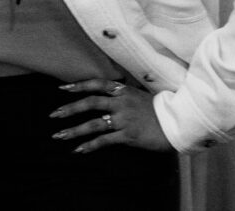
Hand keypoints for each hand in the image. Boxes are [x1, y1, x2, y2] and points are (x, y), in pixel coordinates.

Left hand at [49, 78, 172, 153]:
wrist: (180, 122)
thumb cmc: (162, 110)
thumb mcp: (141, 96)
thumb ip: (124, 96)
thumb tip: (109, 96)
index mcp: (124, 91)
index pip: (97, 84)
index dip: (78, 85)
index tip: (62, 88)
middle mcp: (121, 103)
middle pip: (90, 103)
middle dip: (70, 108)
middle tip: (54, 115)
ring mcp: (124, 119)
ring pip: (93, 123)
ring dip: (74, 130)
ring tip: (58, 135)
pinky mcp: (128, 135)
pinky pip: (104, 140)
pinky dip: (90, 145)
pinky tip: (78, 150)